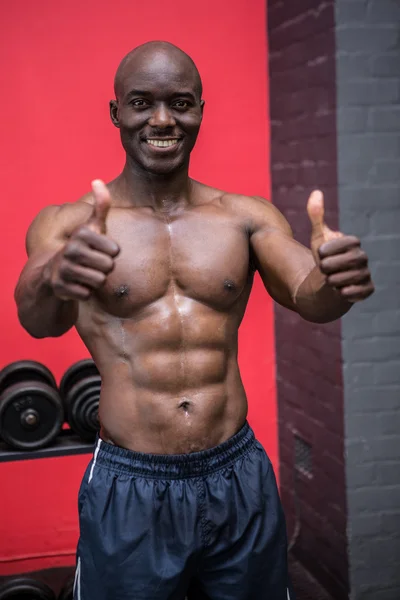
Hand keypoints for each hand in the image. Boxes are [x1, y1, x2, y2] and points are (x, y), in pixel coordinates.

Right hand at [50, 180, 119, 300]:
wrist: (54, 272)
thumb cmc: (83, 247)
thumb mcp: (92, 227)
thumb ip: (100, 206)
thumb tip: (98, 180)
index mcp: (82, 234)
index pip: (115, 251)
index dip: (110, 253)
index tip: (99, 250)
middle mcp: (70, 249)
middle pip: (108, 267)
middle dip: (104, 269)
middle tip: (91, 264)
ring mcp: (64, 268)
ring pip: (99, 281)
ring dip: (95, 281)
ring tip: (84, 274)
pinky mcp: (60, 287)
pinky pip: (87, 294)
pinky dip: (85, 292)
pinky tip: (76, 284)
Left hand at [307, 190, 373, 302]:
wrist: (328, 282)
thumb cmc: (325, 257)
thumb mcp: (318, 237)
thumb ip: (316, 216)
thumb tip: (316, 192)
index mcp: (353, 243)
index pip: (341, 244)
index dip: (327, 250)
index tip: (320, 254)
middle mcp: (363, 257)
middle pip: (346, 262)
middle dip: (329, 266)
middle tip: (323, 269)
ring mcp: (366, 274)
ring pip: (350, 278)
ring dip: (334, 280)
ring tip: (330, 280)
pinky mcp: (367, 289)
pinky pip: (360, 291)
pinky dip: (348, 293)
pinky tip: (340, 291)